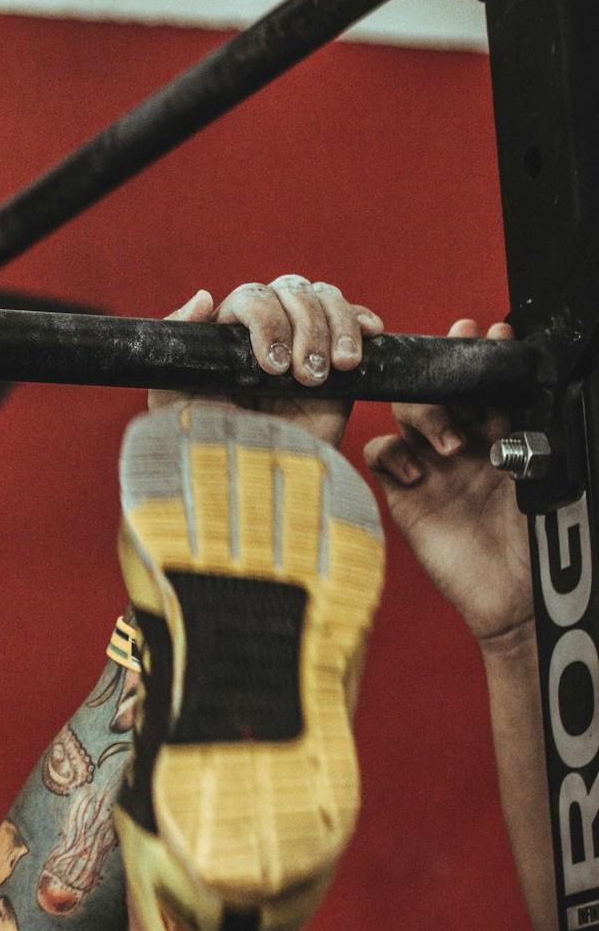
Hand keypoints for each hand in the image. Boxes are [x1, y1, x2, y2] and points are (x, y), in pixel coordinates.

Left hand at [147, 275, 384, 448]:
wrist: (252, 482)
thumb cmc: (206, 444)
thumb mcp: (172, 398)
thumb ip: (175, 345)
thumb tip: (204, 297)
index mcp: (227, 333)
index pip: (252, 298)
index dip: (267, 321)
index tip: (271, 367)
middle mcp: (265, 331)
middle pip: (291, 291)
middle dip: (304, 329)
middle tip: (302, 376)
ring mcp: (303, 342)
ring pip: (324, 298)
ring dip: (335, 328)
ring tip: (333, 370)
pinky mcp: (337, 364)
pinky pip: (354, 319)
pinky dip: (360, 321)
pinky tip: (364, 339)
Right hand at [364, 319, 531, 650]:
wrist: (516, 601)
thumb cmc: (542, 547)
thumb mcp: (549, 482)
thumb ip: (537, 442)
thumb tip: (543, 395)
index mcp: (504, 437)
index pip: (487, 383)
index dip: (486, 354)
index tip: (493, 329)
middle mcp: (466, 446)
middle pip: (441, 389)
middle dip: (448, 373)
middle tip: (461, 374)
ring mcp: (432, 468)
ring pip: (408, 413)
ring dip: (425, 415)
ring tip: (449, 442)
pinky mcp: (404, 494)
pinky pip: (382, 454)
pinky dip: (392, 453)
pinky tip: (416, 472)